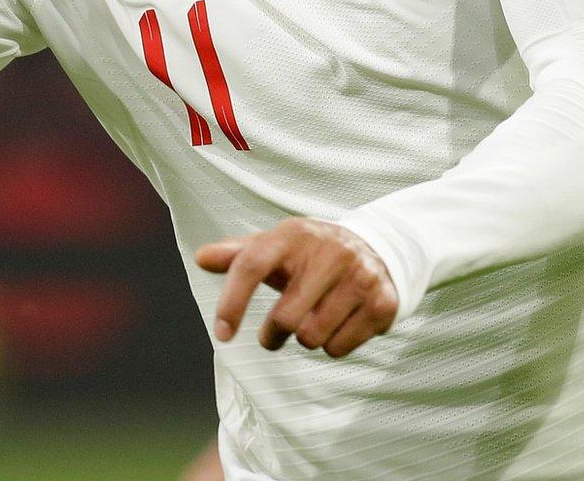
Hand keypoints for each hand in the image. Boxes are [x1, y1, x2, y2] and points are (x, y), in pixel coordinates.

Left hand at [194, 217, 398, 358]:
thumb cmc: (309, 254)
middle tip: (275, 332)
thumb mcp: (275, 247)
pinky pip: (338, 349)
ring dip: (304, 339)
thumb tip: (201, 257)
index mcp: (294, 234)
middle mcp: (330, 251)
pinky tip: (338, 322)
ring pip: (312, 338)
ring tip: (313, 319)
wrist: (377, 249)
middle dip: (273, 335)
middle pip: (285, 318)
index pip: (252, 266)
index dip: (232, 302)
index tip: (222, 335)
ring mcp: (360, 277)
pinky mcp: (382, 303)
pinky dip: (331, 345)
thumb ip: (236, 254)